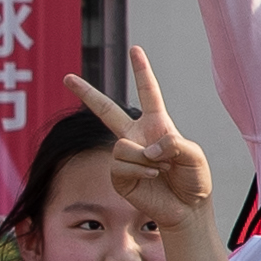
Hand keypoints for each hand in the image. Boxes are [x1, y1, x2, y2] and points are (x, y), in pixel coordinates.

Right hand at [60, 43, 214, 226]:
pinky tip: (152, 177)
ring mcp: (125, 155)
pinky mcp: (119, 175)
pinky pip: (121, 163)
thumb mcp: (194, 156)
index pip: (148, 92)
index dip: (142, 71)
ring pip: (123, 146)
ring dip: (146, 159)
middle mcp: (136, 137)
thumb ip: (174, 144)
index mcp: (157, 124)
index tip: (135, 50)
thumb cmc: (193, 181)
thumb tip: (146, 148)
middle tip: (67, 77)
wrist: (188, 210)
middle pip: (106, 110)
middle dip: (86, 93)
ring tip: (161, 170)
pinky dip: (141, 170)